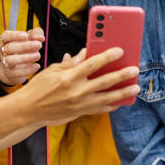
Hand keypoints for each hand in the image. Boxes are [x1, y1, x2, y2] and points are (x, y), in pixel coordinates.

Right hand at [0, 28, 44, 85]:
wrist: (14, 69)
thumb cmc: (23, 50)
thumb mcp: (30, 39)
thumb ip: (36, 33)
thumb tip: (40, 38)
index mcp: (7, 40)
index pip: (6, 35)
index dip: (14, 35)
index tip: (26, 36)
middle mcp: (4, 51)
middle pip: (9, 48)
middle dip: (24, 46)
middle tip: (38, 45)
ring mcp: (6, 63)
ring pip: (11, 60)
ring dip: (25, 58)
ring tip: (38, 55)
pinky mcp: (11, 74)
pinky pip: (17, 72)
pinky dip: (28, 69)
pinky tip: (37, 66)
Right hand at [21, 47, 139, 123]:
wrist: (29, 110)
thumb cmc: (39, 87)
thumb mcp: (52, 70)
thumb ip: (71, 63)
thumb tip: (86, 53)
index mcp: (68, 78)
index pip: (92, 65)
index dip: (107, 57)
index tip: (120, 51)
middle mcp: (76, 92)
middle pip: (104, 82)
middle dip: (122, 75)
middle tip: (135, 70)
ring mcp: (79, 105)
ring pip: (107, 99)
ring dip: (123, 93)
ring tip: (135, 88)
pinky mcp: (80, 113)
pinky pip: (100, 109)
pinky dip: (111, 105)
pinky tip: (120, 101)